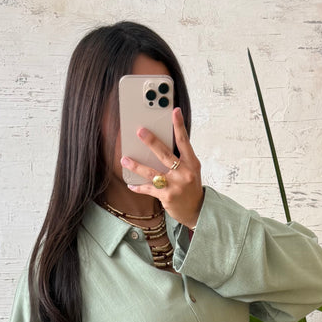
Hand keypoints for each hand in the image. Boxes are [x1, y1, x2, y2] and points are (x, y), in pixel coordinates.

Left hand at [121, 108, 203, 228]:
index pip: (184, 141)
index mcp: (192, 163)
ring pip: (152, 172)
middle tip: (140, 131)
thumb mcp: (191, 170)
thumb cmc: (191, 187)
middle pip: (165, 154)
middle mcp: (184, 173)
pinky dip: (138, 187)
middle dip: (151, 142)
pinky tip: (131, 184)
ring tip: (125, 159)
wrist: (196, 210)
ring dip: (136, 166)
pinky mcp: (167, 196)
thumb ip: (180, 158)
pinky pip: (149, 189)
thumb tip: (159, 145)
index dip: (179, 125)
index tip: (174, 111)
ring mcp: (175, 185)